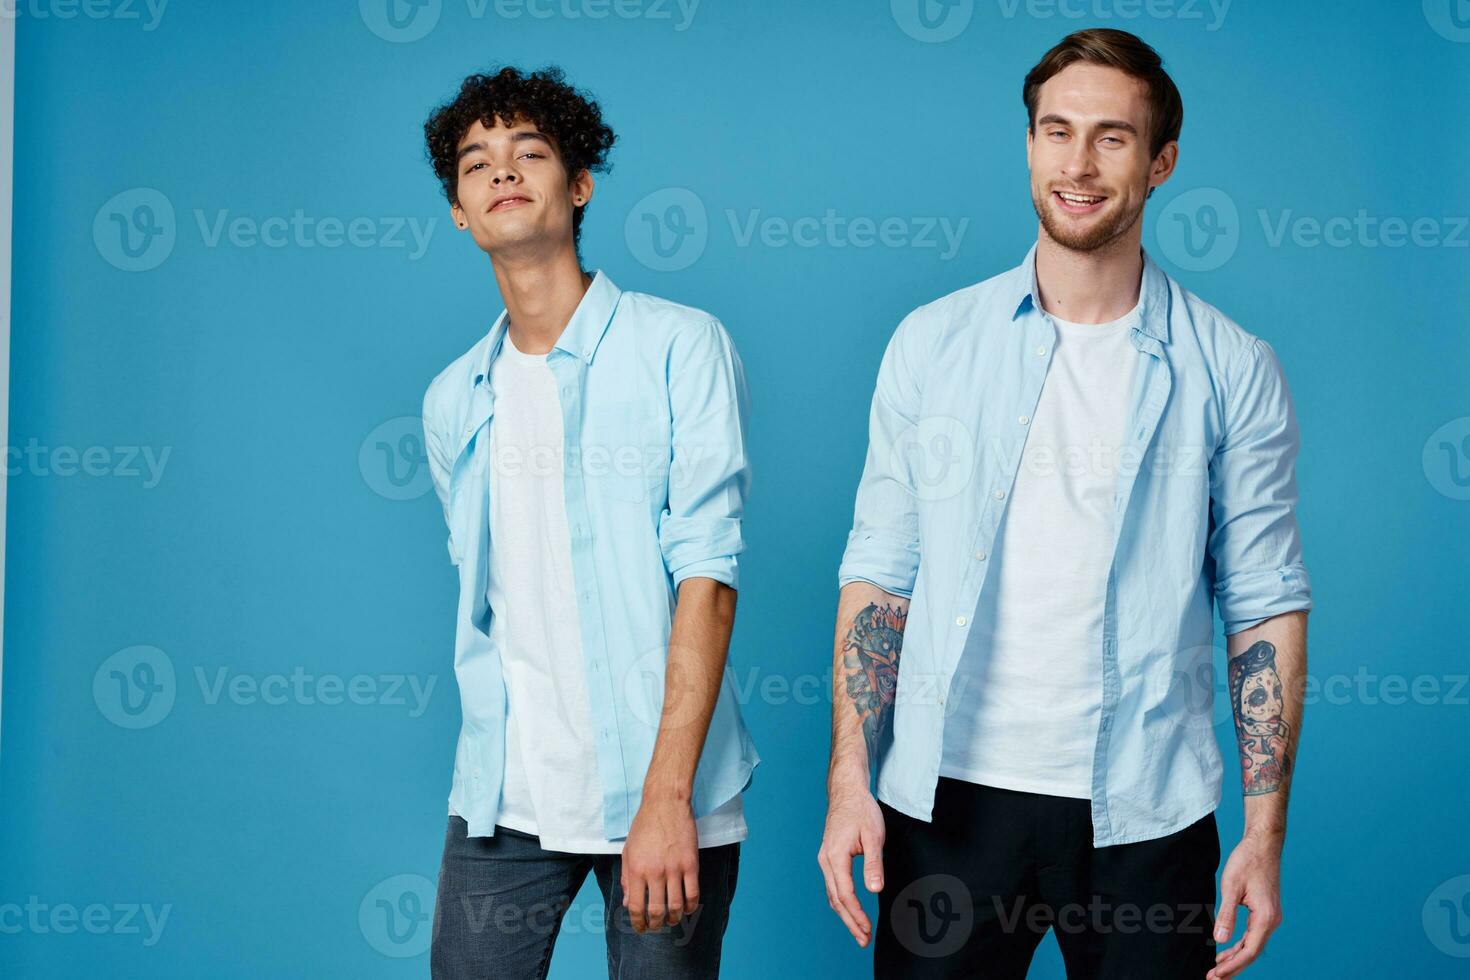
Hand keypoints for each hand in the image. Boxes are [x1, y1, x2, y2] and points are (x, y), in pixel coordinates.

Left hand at [621, 795, 699, 933]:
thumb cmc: (644, 826)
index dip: (638, 922)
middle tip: (656, 926)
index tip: (641, 928)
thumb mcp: (628, 851)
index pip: (636, 906)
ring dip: (674, 918)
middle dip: (656, 924)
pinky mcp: (691, 864)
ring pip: (676, 905)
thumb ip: (626, 878)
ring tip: (672, 920)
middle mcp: (654, 872)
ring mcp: (674, 869)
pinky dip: (691, 906)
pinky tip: (688, 908)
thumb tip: (628, 903)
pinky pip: (693, 893)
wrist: (665, 803)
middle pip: (657, 910)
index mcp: (636, 870)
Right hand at [817, 778, 885, 946]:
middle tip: (863, 940)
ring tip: (859, 931)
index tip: (867, 930)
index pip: (845, 895)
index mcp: (835, 857)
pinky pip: (833, 886)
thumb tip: (874, 889)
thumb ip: (873, 863)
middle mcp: (826, 861)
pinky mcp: (829, 857)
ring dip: (845, 915)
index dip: (857, 915)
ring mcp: (825, 859)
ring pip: (833, 895)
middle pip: (836, 900)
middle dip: (850, 922)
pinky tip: (850, 910)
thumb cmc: (860, 811)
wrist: (847, 792)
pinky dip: (841, 902)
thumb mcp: (873, 836)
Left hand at [1208, 831, 1284, 978]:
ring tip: (1217, 969)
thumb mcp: (1231, 887)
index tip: (1216, 975)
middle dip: (1233, 967)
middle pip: (1252, 952)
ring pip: (1253, 945)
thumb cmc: (1247, 862)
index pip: (1249, 951)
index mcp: (1265, 917)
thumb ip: (1227, 915)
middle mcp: (1271, 921)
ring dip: (1236, 958)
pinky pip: (1253, 935)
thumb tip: (1220, 940)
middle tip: (1213, 978)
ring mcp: (1270, 917)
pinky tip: (1226, 950)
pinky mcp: (1265, 912)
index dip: (1232, 965)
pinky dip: (1240, 945)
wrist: (1263, 844)